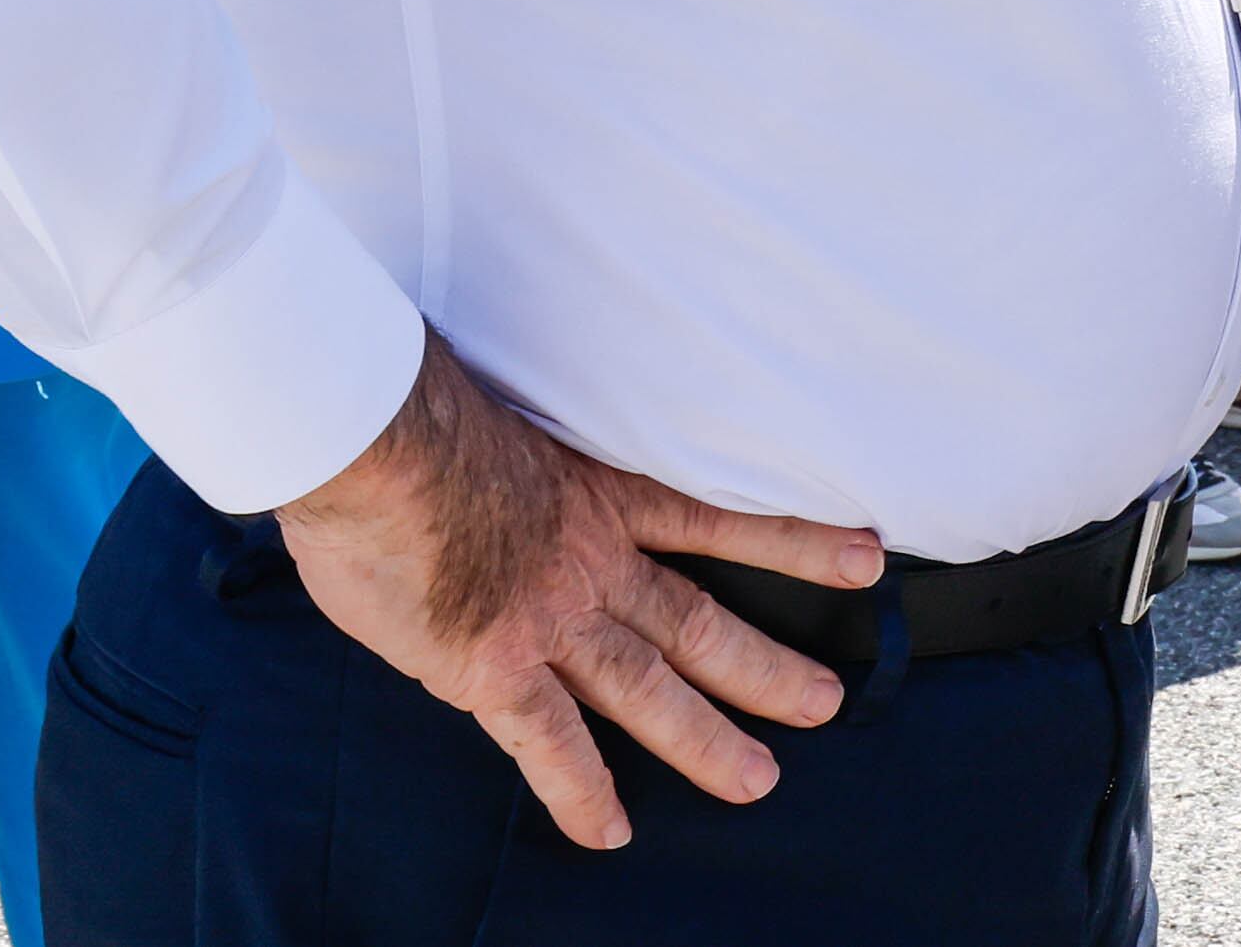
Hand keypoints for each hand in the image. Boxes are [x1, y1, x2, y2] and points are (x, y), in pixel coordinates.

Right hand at [275, 335, 886, 851]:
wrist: (377, 437)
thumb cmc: (418, 409)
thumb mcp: (507, 412)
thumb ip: (527, 453)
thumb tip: (508, 457)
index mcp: (597, 492)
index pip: (717, 518)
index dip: (795, 541)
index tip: (862, 558)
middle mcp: (591, 560)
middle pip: (698, 622)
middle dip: (766, 668)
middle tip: (826, 703)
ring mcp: (549, 617)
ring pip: (646, 688)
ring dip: (704, 739)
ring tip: (760, 781)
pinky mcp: (494, 665)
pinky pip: (548, 741)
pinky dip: (580, 789)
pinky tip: (610, 831)